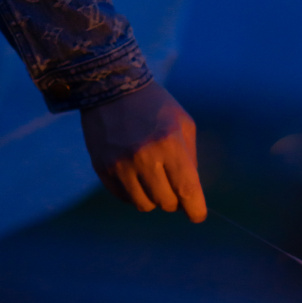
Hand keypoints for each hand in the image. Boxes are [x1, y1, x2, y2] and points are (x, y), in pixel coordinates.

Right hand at [80, 81, 206, 221]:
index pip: (187, 191)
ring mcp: (120, 164)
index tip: (197, 215)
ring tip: (153, 179)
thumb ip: (191, 161)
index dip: (196, 210)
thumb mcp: (183, 125)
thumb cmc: (156, 106)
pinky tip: (136, 176)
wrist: (111, 87)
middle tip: (173, 187)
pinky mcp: (102, 168)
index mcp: (170, 144)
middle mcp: (144, 157)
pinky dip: (133, 193)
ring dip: (153, 198)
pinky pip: (124, 197)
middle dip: (175, 200)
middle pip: (167, 203)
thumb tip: (191, 197)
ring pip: (144, 205)